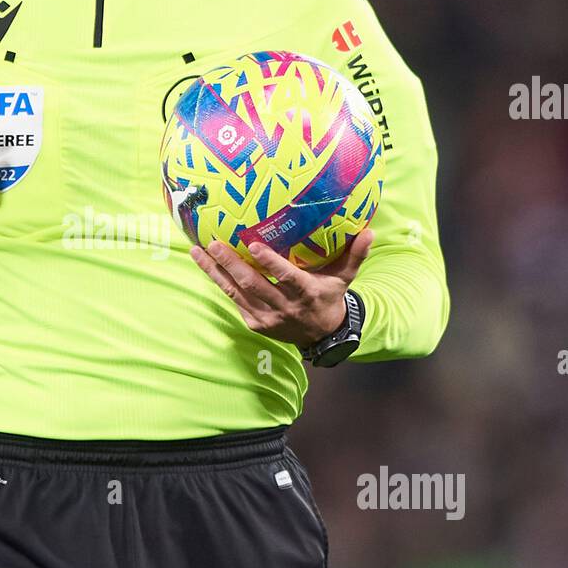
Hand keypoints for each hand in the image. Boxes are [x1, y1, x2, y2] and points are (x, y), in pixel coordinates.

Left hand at [189, 228, 373, 346]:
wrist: (321, 336)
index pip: (285, 277)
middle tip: (213, 243)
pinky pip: (233, 299)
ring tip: (197, 250)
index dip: (270, 263)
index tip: (253, 245)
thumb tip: (370, 230)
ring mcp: (266, 318)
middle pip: (252, 284)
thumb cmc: (330, 297)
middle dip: (231, 264)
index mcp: (305, 293)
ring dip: (215, 271)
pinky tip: (204, 263)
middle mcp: (283, 307)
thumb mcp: (345, 278)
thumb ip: (355, 255)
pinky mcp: (254, 323)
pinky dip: (218, 282)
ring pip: (236, 292)